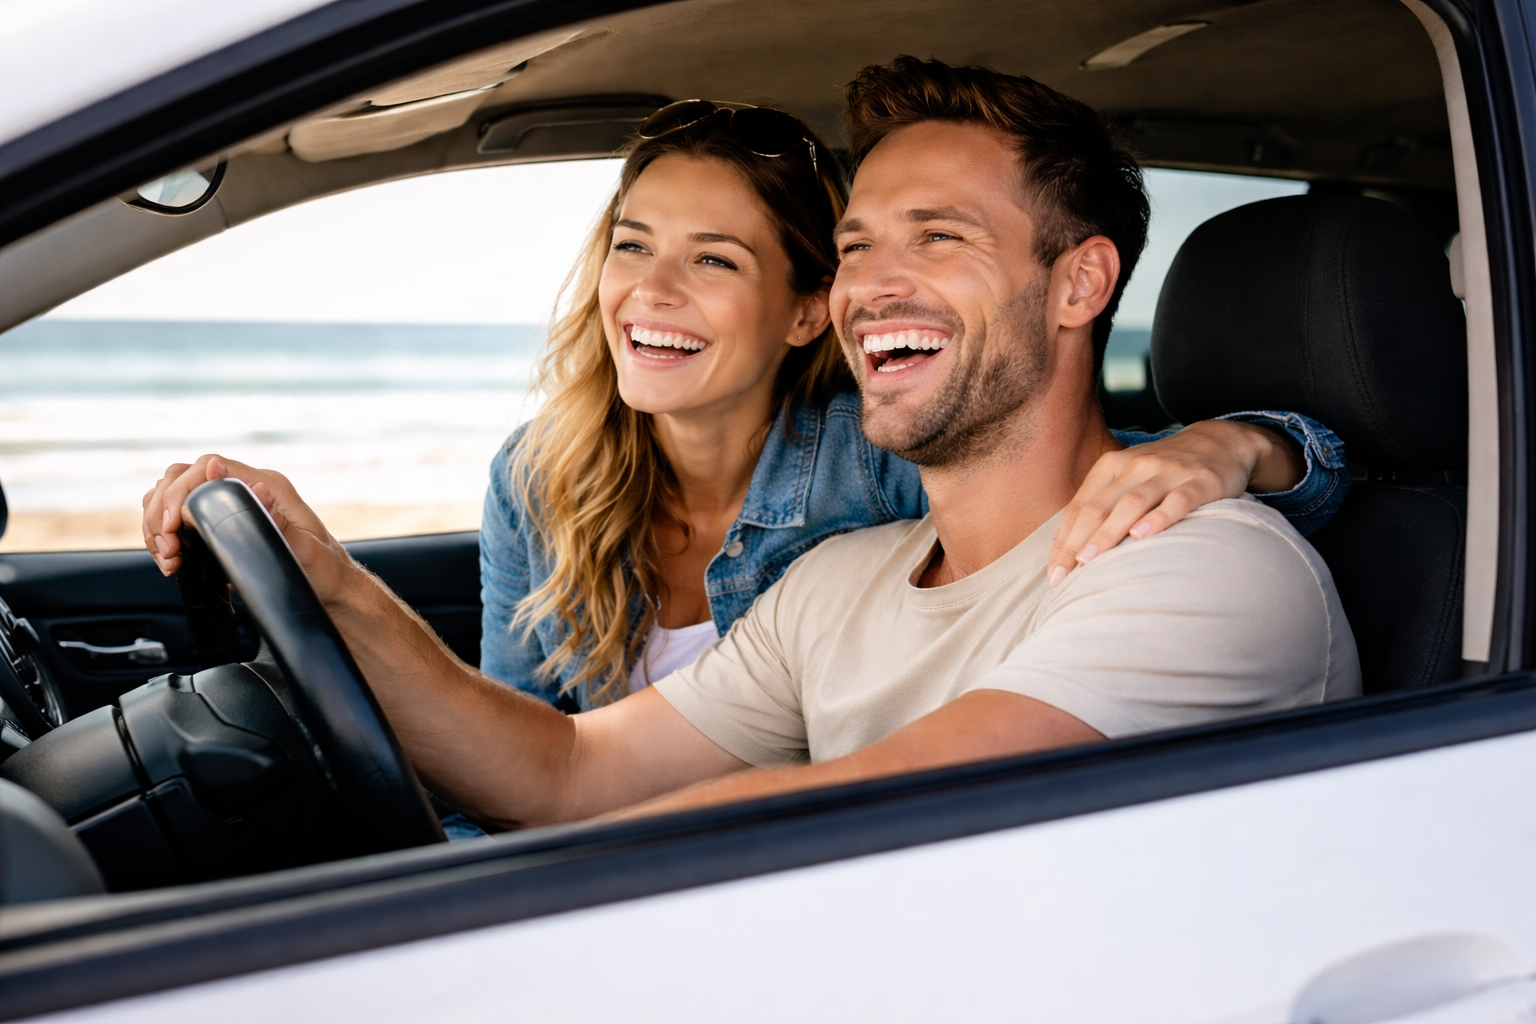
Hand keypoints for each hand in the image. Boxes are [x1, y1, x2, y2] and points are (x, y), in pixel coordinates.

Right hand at [141, 455, 355, 602]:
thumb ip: (272, 518)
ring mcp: (231, 503)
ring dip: (158, 524)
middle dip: (161, 512)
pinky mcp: (220, 523)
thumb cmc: (322, 570)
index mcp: (267, 485)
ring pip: (173, 495)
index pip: (208, 466)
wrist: (330, 589)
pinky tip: (171, 559)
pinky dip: (164, 535)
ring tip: (167, 558)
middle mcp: (247, 488)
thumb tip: (239, 480)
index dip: (179, 491)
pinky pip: (178, 516)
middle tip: (167, 550)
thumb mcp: (303, 549)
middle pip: (181, 477)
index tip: (171, 526)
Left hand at [1047, 420, 1303, 584]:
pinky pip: (1176, 501)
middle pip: (1099, 507)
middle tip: (1062, 574)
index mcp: (1111, 466)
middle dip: (1076, 542)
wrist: (1221, 441)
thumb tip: (1064, 541)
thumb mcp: (1127, 476)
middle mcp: (1135, 467)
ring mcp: (1168, 473)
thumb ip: (1100, 503)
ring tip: (1089, 560)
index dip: (1063, 540)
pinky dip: (1158, 518)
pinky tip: (1142, 536)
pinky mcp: (1199, 482)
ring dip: (1108, 533)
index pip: (1079, 507)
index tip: (1053, 572)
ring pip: (1131, 504)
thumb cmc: (1164, 469)